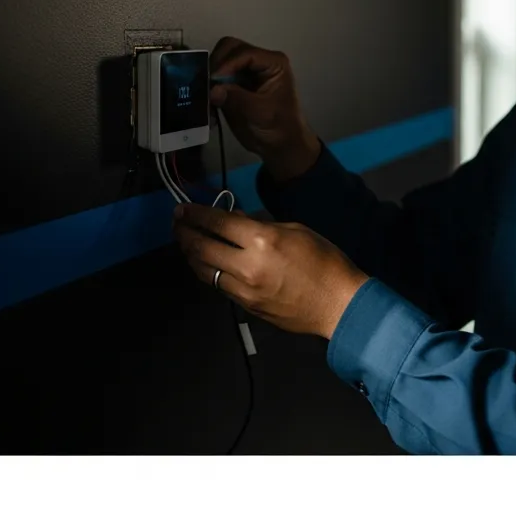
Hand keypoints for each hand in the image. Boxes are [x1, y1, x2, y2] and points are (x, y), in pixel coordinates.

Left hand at [172, 203, 368, 338]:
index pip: (218, 223)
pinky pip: (219, 286)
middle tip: (177, 223)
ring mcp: (244, 290)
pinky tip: (208, 263)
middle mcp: (246, 266)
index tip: (183, 208)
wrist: (337, 304)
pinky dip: (209, 272)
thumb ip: (261, 224)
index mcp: (262, 240)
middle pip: (202, 248)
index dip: (196, 214)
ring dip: (191, 254)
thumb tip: (236, 220)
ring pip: (204, 271)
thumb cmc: (325, 261)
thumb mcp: (297, 230)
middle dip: (185, 233)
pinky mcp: (246, 307)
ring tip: (187, 242)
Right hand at [208, 37, 320, 181]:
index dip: (227, 64)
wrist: (279, 145)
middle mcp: (258, 62)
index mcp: (273, 63)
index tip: (213, 80)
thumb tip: (213, 90)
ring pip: (219, 60)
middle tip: (207, 84)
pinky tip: (208, 102)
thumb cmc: (279, 126)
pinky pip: (215, 77)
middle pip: (230, 48)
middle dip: (216, 64)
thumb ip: (238, 99)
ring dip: (210, 75)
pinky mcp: (233, 84)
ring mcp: (245, 71)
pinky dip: (209, 86)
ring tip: (206, 93)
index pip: (244, 52)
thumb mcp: (261, 113)